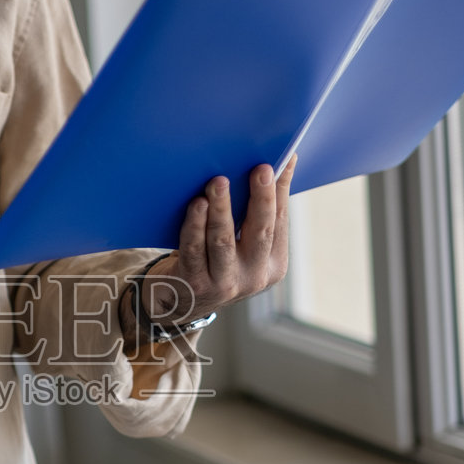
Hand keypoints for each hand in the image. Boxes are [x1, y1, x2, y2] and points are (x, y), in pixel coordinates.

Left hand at [129, 156, 295, 337]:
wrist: (182, 301)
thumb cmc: (216, 260)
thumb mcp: (244, 243)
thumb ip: (258, 211)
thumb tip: (281, 162)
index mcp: (273, 264)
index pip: (279, 221)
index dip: (279, 191)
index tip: (280, 162)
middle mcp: (253, 277)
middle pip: (259, 232)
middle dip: (260, 198)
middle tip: (260, 169)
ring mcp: (224, 283)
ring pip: (223, 241)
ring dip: (222, 209)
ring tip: (218, 182)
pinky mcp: (194, 284)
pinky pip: (193, 250)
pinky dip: (194, 226)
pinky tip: (196, 205)